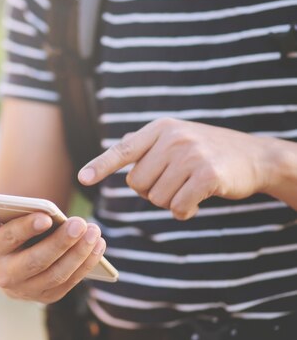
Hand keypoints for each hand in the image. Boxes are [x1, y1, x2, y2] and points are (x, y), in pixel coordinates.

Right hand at [0, 201, 105, 303]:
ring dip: (79, 254)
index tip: (47, 217)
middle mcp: (5, 276)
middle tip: (81, 223)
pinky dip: (86, 264)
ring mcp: (26, 290)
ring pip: (57, 274)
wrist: (7, 263)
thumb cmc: (4, 233)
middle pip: (37, 260)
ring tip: (95, 232)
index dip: (27, 228)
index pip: (9, 239)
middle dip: (61, 242)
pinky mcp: (45, 297)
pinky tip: (98, 246)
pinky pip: (69, 282)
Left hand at [78, 118, 274, 219]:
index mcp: (160, 128)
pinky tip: (198, 200)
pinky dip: (184, 211)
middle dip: (150, 191)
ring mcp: (191, 155)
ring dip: (169, 201)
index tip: (83, 179)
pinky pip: (177, 207)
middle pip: (136, 184)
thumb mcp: (177, 137)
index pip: (123, 150)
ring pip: (155, 198)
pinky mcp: (207, 175)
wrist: (254, 157)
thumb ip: (148, 144)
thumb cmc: (208, 149)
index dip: (101, 166)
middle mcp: (173, 138)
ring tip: (188, 187)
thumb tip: (121, 142)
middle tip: (174, 182)